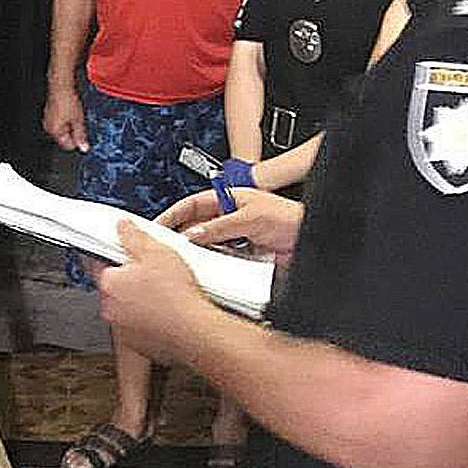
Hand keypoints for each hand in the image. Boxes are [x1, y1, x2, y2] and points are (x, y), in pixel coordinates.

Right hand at [42, 83, 88, 151]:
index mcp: (55, 131)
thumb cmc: (67, 100)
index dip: (78, 141)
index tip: (84, 137)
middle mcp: (49, 127)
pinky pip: (59, 121)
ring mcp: (48, 120)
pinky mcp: (49, 113)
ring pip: (62, 129)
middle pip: (64, 138)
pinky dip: (65, 118)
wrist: (60, 85)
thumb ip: (81, 135)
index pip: (68, 145)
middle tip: (80, 123)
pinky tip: (70, 111)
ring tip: (75, 115)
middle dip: (73, 133)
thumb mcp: (78, 120)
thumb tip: (83, 147)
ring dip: (70, 125)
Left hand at [97, 221, 210, 362]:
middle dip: (130, 279)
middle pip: (114, 287)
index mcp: (109, 283)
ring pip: (127, 308)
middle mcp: (110, 308)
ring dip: (140, 301)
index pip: (98, 262)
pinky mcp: (139, 345)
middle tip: (152, 272)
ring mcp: (123, 329)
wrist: (194, 331)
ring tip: (164, 293)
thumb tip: (123, 227)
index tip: (124, 252)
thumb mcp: (156, 251)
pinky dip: (150, 320)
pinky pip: (140, 327)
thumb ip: (134, 236)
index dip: (113, 254)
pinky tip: (168, 312)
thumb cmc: (176, 295)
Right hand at [158, 186, 303, 267]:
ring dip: (200, 252)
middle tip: (168, 248)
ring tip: (189, 260)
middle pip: (197, 226)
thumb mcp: (249, 218)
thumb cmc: (289, 219)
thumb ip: (219, 226)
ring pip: (208, 245)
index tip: (158, 225)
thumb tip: (193, 233)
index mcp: (229, 199)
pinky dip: (214, 263)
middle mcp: (230, 217)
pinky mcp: (243, 254)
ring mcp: (236, 236)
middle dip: (183, 236)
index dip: (173, 214)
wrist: (309, 239)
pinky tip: (211, 267)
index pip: (192, 204)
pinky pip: (221, 259)